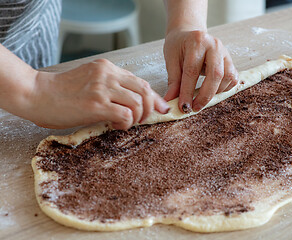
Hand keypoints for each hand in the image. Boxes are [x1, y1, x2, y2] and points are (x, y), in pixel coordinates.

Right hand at [24, 59, 169, 129]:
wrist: (38, 95)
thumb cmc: (63, 92)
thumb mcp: (91, 81)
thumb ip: (112, 86)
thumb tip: (135, 102)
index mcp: (107, 67)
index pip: (140, 81)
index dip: (154, 97)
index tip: (161, 108)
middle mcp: (107, 74)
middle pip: (145, 90)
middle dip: (151, 108)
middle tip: (143, 119)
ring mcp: (102, 88)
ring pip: (138, 103)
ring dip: (138, 118)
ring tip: (126, 123)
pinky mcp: (96, 104)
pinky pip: (126, 115)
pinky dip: (126, 124)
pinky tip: (116, 126)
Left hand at [163, 29, 237, 112]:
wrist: (188, 33)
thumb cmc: (178, 46)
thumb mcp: (171, 60)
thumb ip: (173, 81)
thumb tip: (170, 101)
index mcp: (197, 41)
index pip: (192, 71)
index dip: (188, 91)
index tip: (183, 107)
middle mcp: (214, 45)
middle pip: (216, 74)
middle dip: (205, 96)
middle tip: (194, 108)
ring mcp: (225, 52)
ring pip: (227, 77)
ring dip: (215, 93)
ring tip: (201, 98)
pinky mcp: (230, 60)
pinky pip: (233, 78)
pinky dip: (223, 89)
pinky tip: (212, 91)